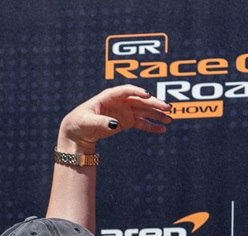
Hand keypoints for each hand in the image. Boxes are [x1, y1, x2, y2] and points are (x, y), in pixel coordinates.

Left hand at [57, 85, 171, 149]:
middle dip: (154, 104)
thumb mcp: (88, 122)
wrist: (78, 132)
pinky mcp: (126, 121)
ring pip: (144, 111)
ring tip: (169, 119)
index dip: (137, 92)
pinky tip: (162, 129)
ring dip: (157, 114)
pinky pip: (142, 123)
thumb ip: (101, 123)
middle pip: (140, 100)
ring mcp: (124, 111)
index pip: (126, 91)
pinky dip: (151, 126)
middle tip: (167, 108)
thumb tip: (115, 125)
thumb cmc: (79, 123)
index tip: (147, 95)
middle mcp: (120, 101)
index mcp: (109, 96)